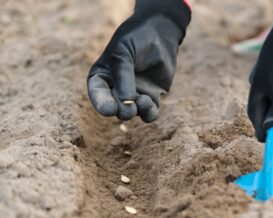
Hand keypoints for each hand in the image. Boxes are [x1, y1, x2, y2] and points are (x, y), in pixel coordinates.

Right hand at [87, 0, 190, 121]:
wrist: (159, 32)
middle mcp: (116, 89)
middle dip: (122, 109)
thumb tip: (126, 102)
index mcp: (102, 78)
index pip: (98, 97)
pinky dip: (149, 113)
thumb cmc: (135, 39)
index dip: (103, 106)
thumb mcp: (123, 53)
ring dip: (136, 111)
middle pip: (116, 109)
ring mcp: (134, 94)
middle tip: (130, 105)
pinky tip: (150, 104)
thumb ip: (123, 77)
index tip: (110, 109)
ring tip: (143, 100)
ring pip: (131, 113)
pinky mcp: (151, 97)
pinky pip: (148, 114)